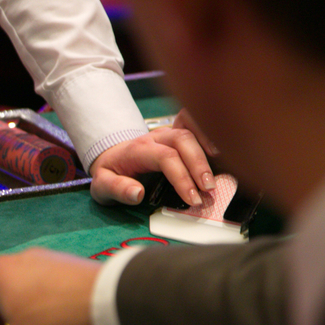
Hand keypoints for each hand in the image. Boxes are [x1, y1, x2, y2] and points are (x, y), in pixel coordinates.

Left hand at [89, 108, 218, 205]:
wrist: (110, 157)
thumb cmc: (109, 172)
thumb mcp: (101, 185)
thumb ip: (117, 189)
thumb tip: (137, 194)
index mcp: (138, 149)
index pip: (165, 157)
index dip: (182, 177)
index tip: (192, 198)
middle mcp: (156, 137)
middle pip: (183, 140)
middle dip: (200, 164)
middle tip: (210, 189)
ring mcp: (168, 134)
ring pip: (193, 131)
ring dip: (209, 148)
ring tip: (223, 170)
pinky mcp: (178, 136)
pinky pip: (197, 126)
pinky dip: (210, 134)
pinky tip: (222, 152)